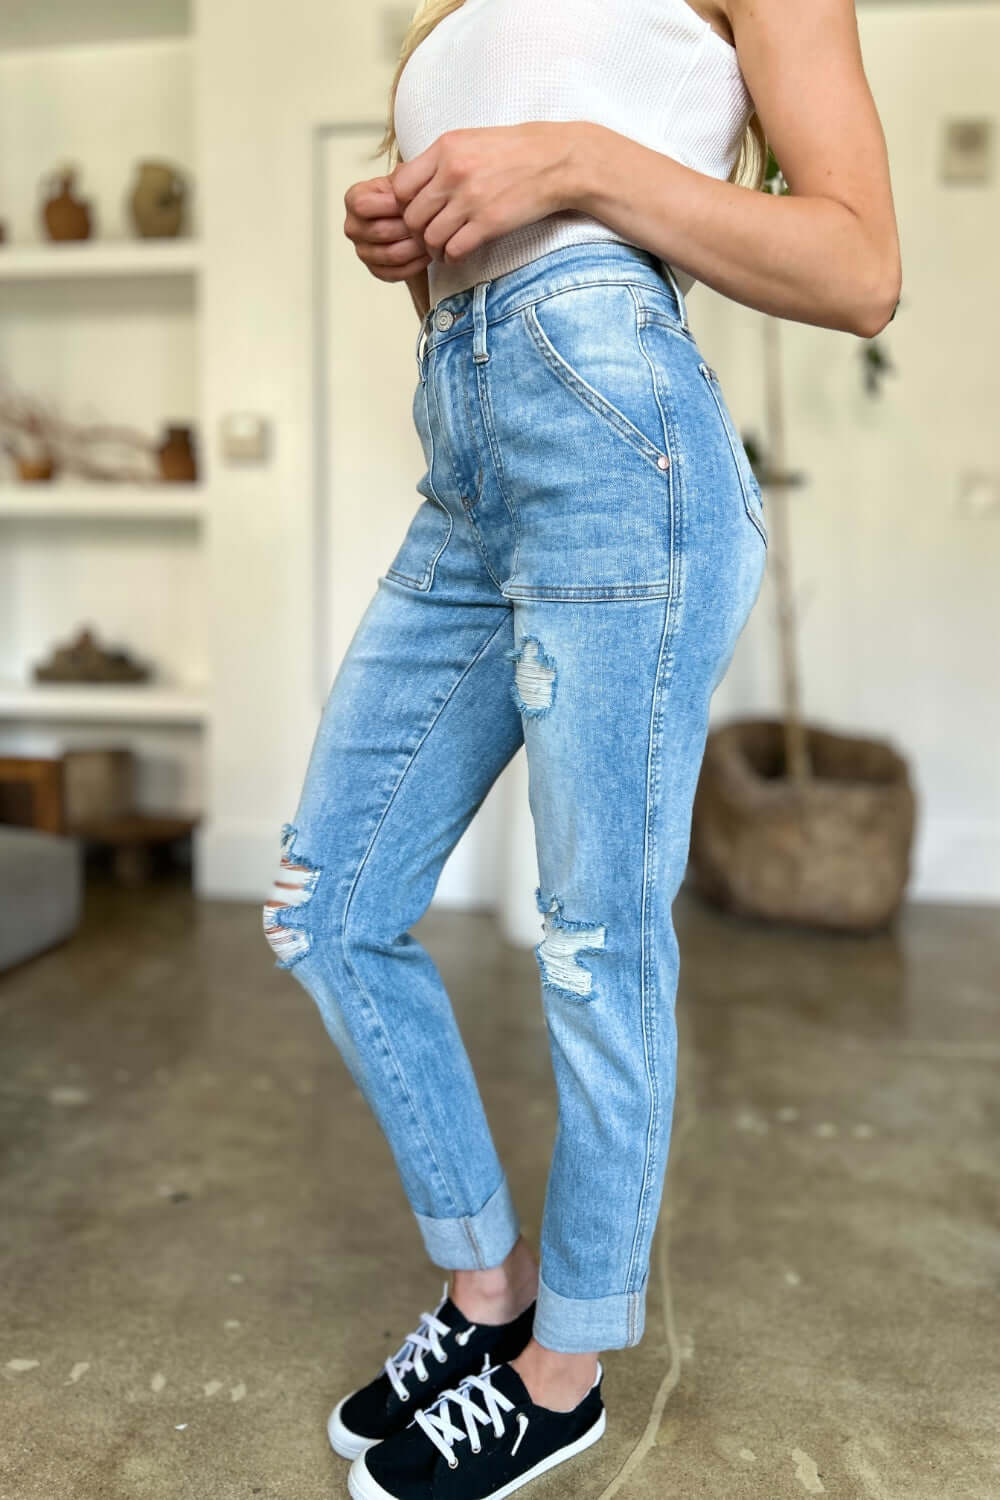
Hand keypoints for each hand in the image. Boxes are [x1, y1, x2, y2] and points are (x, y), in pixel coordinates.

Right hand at [343, 175, 431, 282]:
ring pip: (391, 255)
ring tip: (432, 239)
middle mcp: (353, 227)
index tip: (416, 203)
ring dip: (415, 249)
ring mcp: (363, 251)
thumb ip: (405, 179)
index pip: (364, 206)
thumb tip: (416, 189)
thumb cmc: (402, 196)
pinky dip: (415, 265)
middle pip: (381, 232)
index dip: (392, 206)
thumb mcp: (402, 178)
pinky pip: (396, 273)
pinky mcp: (375, 270)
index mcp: (354, 200)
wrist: (405, 214)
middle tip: (431, 224)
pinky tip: (427, 255)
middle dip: (410, 229)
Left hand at [388, 123, 579, 266]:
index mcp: (444, 149)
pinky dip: (452, 258)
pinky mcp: (489, 223)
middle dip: (417, 233)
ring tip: (443, 248)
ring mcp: (470, 200)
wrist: (556, 161)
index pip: (399, 187)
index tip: (417, 211)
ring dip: (434, 250)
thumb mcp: (470, 140)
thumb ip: (439, 159)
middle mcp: (453, 173)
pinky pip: (454, 251)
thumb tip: (406, 180)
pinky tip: (458, 254)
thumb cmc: (514, 151)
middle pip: (412, 217)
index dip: (403, 206)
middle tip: (428, 236)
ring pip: (430, 238)